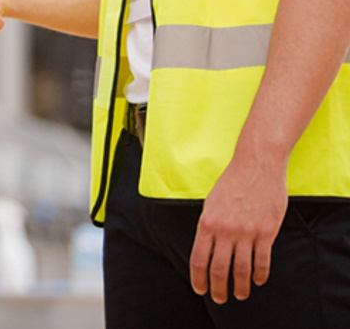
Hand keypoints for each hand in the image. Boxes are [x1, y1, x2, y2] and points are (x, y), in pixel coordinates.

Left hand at [189, 153, 287, 302]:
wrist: (256, 165)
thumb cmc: (232, 182)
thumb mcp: (211, 202)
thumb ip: (209, 226)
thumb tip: (206, 248)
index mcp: (207, 223)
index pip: (198, 259)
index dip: (198, 278)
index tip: (201, 289)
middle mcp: (225, 231)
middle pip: (219, 269)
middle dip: (218, 289)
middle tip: (220, 299)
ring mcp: (246, 233)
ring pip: (241, 270)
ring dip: (240, 287)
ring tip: (240, 295)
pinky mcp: (266, 232)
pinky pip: (262, 261)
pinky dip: (259, 275)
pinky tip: (257, 280)